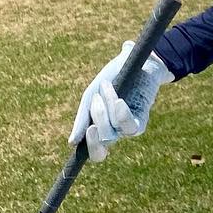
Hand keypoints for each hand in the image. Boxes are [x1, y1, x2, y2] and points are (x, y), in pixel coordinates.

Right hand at [69, 45, 173, 163]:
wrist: (135, 60)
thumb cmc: (112, 77)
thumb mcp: (92, 94)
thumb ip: (83, 118)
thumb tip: (72, 143)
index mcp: (99, 127)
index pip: (96, 152)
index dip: (91, 148)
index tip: (86, 133)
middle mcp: (114, 131)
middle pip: (102, 140)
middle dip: (96, 117)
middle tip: (95, 98)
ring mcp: (128, 127)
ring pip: (112, 132)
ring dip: (105, 110)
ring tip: (107, 85)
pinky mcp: (141, 120)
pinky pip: (129, 126)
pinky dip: (121, 114)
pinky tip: (119, 101)